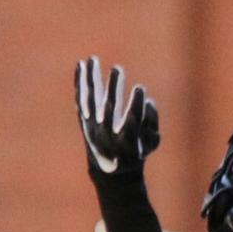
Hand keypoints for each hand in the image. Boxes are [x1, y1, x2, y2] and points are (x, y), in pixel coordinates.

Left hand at [75, 57, 159, 177]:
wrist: (111, 171)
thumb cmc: (136, 153)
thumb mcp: (151, 143)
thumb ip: (152, 123)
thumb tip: (149, 102)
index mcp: (126, 145)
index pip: (131, 124)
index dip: (136, 106)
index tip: (141, 89)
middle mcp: (106, 137)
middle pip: (107, 109)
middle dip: (113, 88)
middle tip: (118, 68)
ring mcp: (92, 129)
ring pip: (90, 102)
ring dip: (91, 80)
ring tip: (92, 60)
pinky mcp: (84, 122)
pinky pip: (81, 100)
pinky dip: (80, 83)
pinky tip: (81, 66)